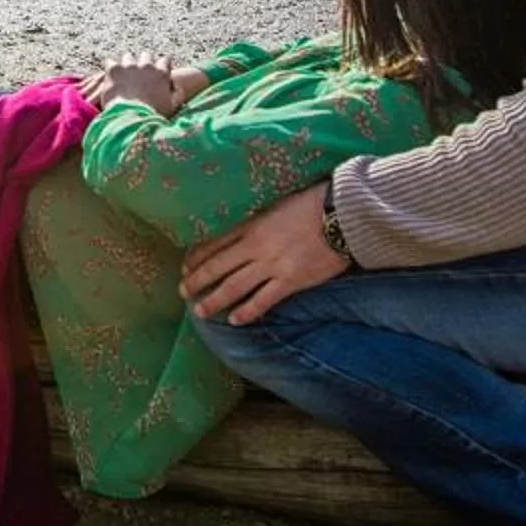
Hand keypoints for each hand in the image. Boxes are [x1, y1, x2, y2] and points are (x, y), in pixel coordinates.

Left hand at [79, 59, 211, 111]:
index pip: (165, 60)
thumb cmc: (153, 115)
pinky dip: (110, 68)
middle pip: (146, 56)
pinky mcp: (114, 70)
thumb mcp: (172, 107)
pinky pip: (110, 62)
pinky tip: (110, 76)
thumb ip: (178, 95)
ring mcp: (129, 66)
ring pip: (128, 57)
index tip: (159, 72)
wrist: (131, 117)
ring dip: (127, 64)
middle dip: (144, 62)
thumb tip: (179, 88)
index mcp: (162, 73)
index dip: (162, 66)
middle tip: (140, 73)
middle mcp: (146, 65)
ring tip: (124, 74)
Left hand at [181, 181, 350, 325]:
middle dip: (197, 280)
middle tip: (182, 292)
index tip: (185, 266)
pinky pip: (263, 300)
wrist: (342, 216)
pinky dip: (247, 311)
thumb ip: (257, 222)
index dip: (197, 257)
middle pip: (218, 267)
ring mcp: (272, 265)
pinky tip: (234, 320)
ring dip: (214, 300)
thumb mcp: (277, 206)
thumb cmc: (313, 205)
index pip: (215, 243)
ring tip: (200, 311)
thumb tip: (241, 233)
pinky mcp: (291, 281)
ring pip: (234, 287)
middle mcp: (256, 246)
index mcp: (252, 225)